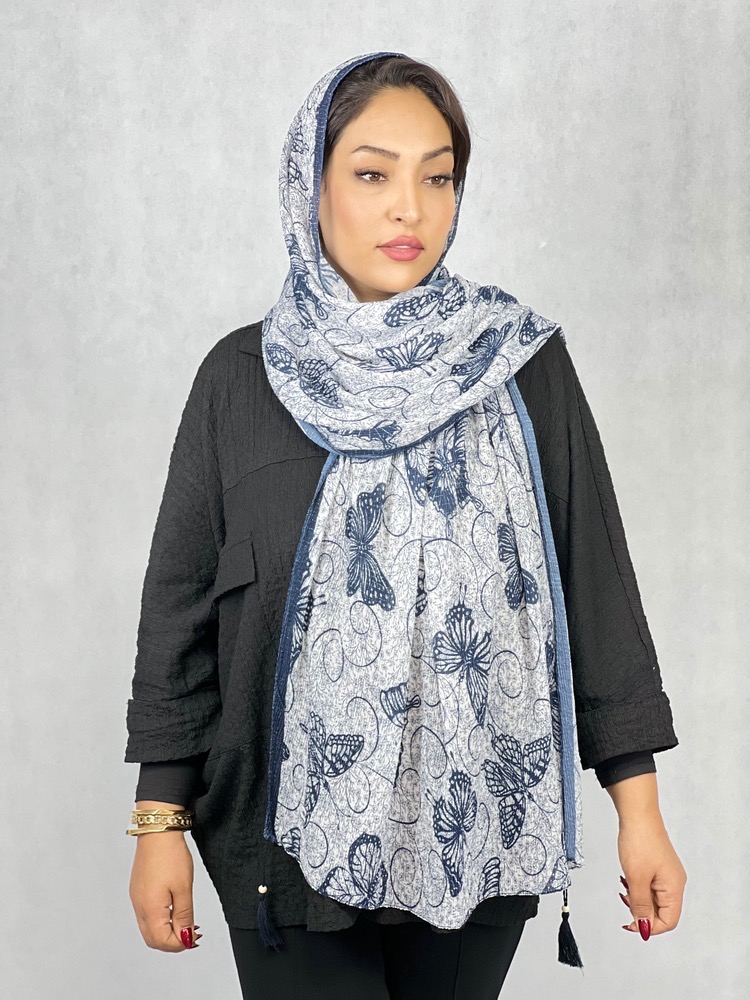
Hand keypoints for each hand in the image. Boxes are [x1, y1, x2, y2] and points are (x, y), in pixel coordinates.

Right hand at [129, 832, 202, 951]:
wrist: (158, 832)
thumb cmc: (171, 856)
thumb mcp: (184, 888)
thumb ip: (184, 916)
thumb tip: (185, 938)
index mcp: (150, 909)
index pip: (162, 941)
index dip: (180, 944)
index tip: (195, 937)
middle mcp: (139, 907)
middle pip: (152, 939)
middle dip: (172, 942)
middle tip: (191, 934)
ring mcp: (137, 899)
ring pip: (148, 928)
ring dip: (166, 932)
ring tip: (185, 922)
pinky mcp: (138, 891)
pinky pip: (146, 915)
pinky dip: (160, 920)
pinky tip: (174, 910)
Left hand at [616, 812, 686, 938]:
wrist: (637, 813)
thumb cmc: (640, 840)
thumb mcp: (636, 878)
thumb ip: (640, 905)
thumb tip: (644, 927)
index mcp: (674, 887)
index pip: (669, 921)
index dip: (650, 927)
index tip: (631, 923)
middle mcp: (674, 882)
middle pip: (661, 911)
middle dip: (641, 911)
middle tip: (625, 900)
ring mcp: (666, 873)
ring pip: (653, 898)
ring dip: (638, 898)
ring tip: (625, 887)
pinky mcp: (658, 865)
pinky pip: (649, 885)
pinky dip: (637, 887)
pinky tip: (627, 878)